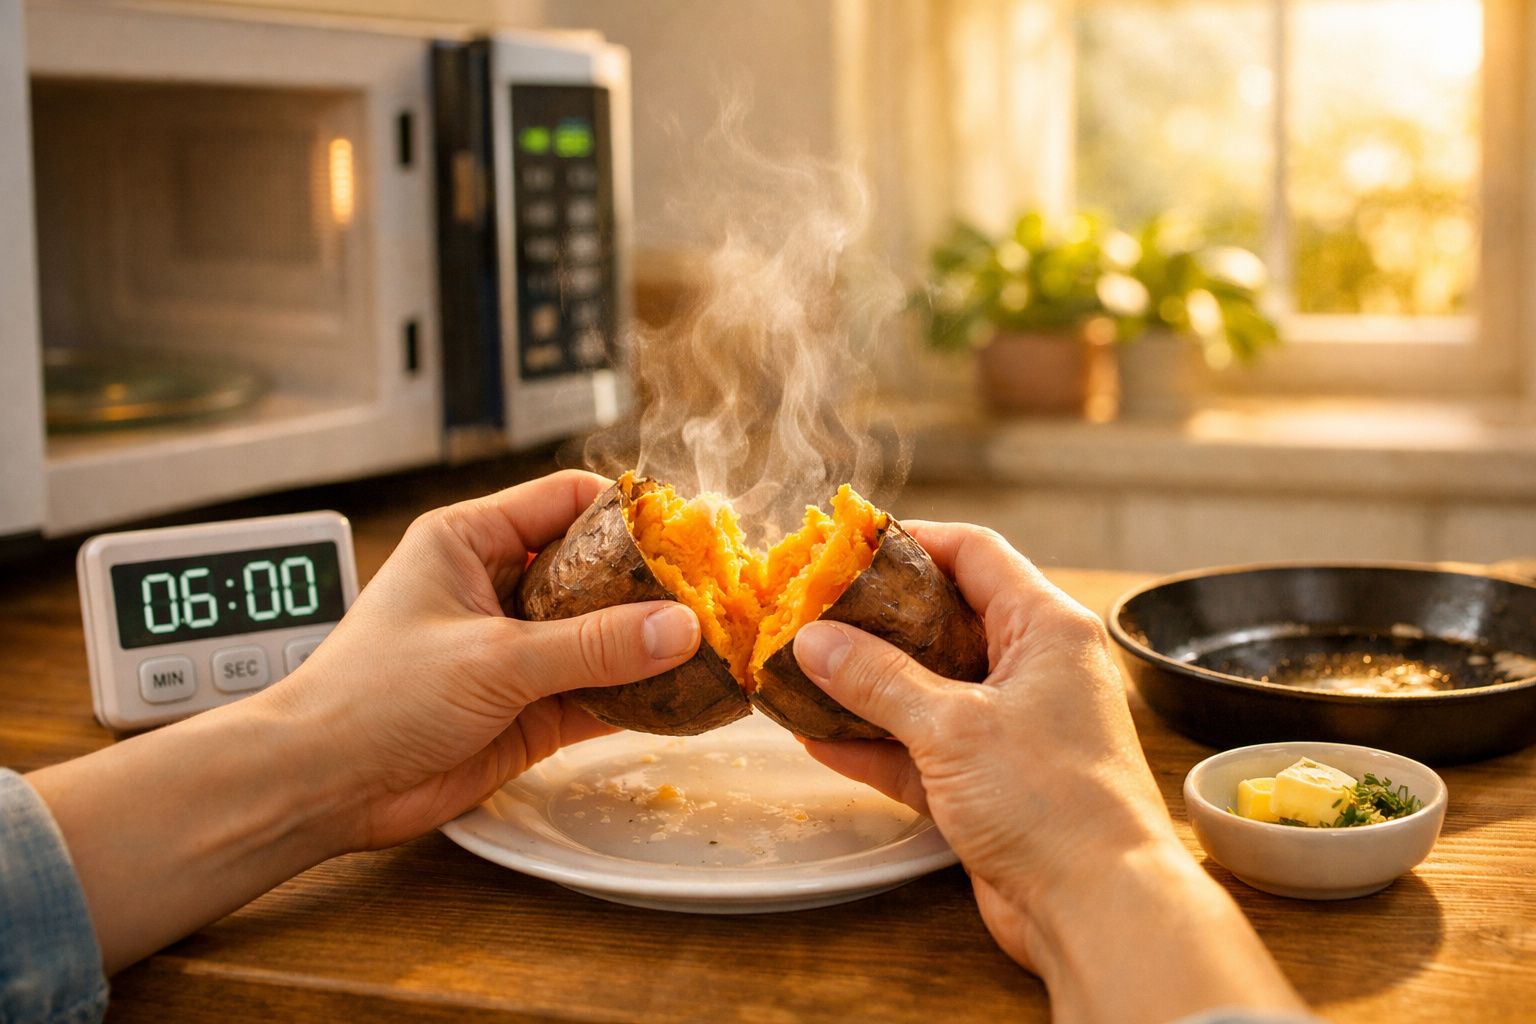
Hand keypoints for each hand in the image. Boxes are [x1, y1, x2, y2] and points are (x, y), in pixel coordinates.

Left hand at [29, 470, 700, 971]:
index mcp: (469, 541)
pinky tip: (682, 698)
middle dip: (651, 584)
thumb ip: (590, 645)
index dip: (626, 511)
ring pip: (600, 634)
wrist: (321, 787)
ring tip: (713, 645)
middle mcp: (496, 588)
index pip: (563, 501)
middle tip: (713, 592)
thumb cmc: (372, 697)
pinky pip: (596, 692)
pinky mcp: (527, 708)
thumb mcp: (491, 658)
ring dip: (648, 644)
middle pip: (593, 569)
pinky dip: (636, 697)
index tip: (686, 529)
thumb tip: (678, 628)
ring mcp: (514, 651)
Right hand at [791, 523, 1305, 1022]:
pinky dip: (876, 744)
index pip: (975, 554)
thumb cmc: (1055, 802)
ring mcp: (1011, 728)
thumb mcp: (954, 727)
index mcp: (1047, 630)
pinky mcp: (989, 784)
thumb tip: (815, 641)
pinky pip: (922, 749)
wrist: (1099, 909)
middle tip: (812, 611)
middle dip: (876, 619)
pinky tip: (818, 739)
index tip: (848, 547)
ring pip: (927, 688)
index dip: (911, 542)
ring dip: (866, 685)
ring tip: (801, 671)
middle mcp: (1034, 670)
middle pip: (944, 619)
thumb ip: (879, 680)